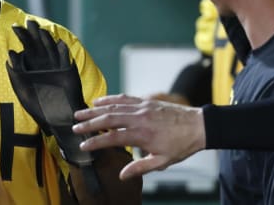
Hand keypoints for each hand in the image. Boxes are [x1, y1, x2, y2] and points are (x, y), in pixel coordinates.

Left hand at [6, 20, 94, 164]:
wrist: (57, 120)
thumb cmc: (39, 107)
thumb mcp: (22, 90)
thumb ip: (16, 73)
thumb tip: (9, 55)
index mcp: (33, 67)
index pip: (28, 47)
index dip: (23, 36)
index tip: (16, 26)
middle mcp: (45, 64)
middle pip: (39, 44)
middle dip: (34, 33)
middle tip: (29, 22)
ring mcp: (57, 67)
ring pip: (52, 49)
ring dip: (47, 40)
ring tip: (42, 31)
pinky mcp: (68, 73)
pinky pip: (66, 60)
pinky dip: (63, 52)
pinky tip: (59, 43)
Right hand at [73, 94, 205, 179]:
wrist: (199, 126)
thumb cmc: (181, 146)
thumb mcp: (162, 161)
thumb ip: (140, 167)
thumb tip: (122, 175)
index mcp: (142, 135)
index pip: (112, 138)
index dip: (96, 141)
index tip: (83, 145)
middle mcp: (139, 118)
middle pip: (108, 119)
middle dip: (89, 122)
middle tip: (74, 126)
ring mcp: (142, 107)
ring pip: (113, 107)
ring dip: (95, 110)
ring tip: (80, 112)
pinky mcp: (146, 101)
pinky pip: (124, 98)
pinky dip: (110, 99)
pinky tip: (99, 101)